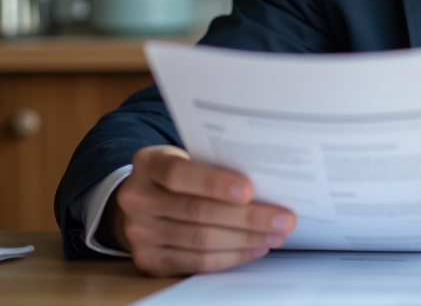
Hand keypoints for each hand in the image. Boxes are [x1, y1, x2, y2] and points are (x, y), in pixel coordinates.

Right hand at [104, 145, 295, 276]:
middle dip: (246, 217)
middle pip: (196, 211)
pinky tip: (255, 247)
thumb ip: (215, 163)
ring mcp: (140, 233)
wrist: (143, 199)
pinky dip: (231, 256)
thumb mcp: (187, 157)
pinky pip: (196, 262)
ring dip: (245, 239)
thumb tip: (267, 179)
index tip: (249, 190)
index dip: (214, 182)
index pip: (179, 174)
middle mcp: (137, 198)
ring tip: (276, 234)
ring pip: (200, 240)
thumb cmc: (179, 174)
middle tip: (283, 218)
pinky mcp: (150, 260)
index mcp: (148, 164)